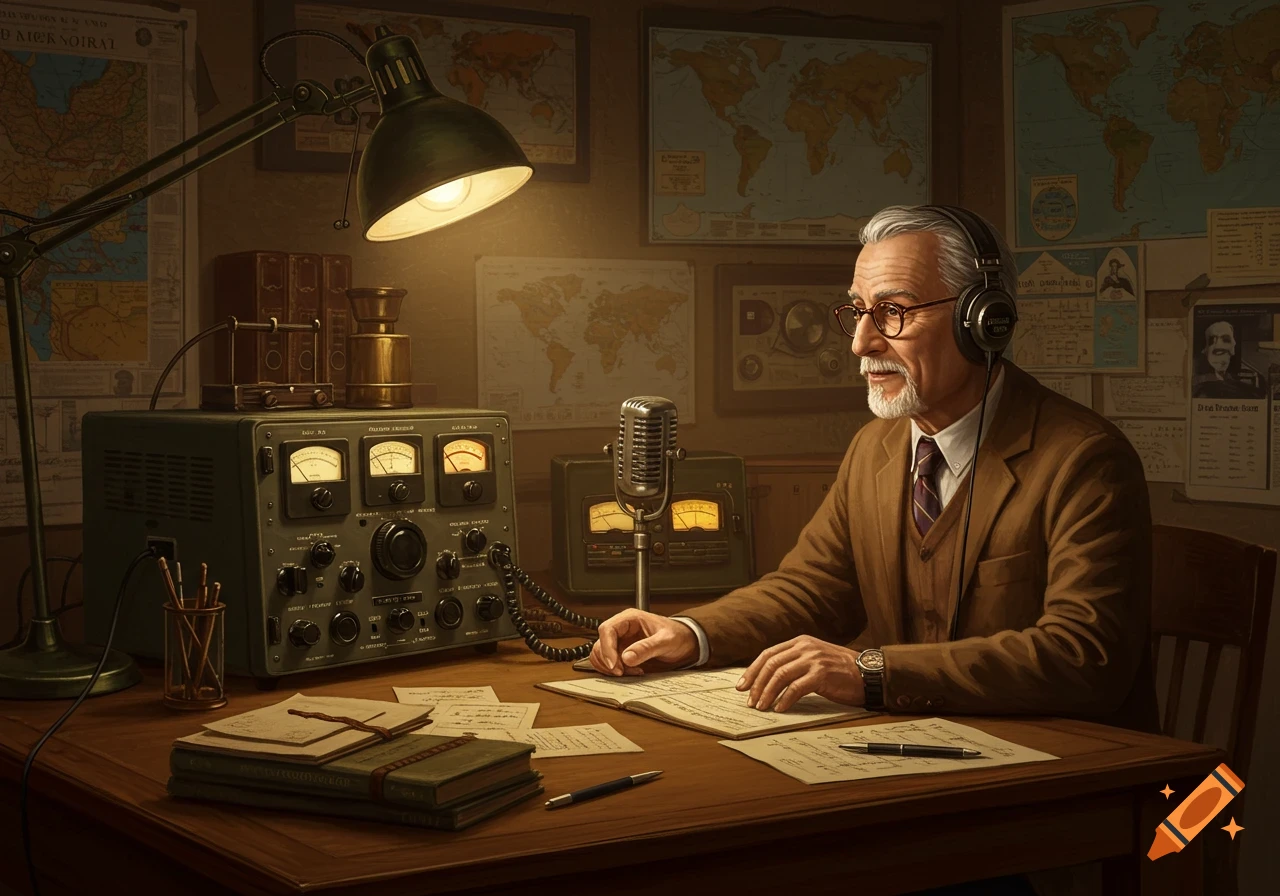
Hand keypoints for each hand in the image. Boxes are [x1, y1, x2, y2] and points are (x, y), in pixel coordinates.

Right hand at [589, 609, 698, 676]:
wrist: (685, 642)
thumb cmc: (677, 635)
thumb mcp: (666, 641)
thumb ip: (647, 648)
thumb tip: (627, 657)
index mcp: (629, 619)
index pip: (607, 629)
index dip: (606, 648)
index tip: (614, 664)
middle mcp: (621, 629)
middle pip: (600, 644)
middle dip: (609, 661)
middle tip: (623, 672)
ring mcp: (620, 642)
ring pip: (600, 655)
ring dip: (611, 668)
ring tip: (630, 672)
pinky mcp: (622, 653)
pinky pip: (608, 663)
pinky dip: (614, 671)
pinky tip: (630, 672)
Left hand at [736, 636, 864, 711]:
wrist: (867, 674)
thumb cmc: (840, 670)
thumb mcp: (814, 659)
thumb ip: (794, 662)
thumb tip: (767, 679)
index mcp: (800, 642)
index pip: (768, 654)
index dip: (752, 671)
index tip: (742, 686)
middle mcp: (805, 647)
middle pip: (771, 664)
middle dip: (756, 684)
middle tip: (749, 701)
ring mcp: (813, 659)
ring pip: (780, 675)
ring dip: (767, 693)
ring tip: (761, 707)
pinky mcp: (822, 674)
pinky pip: (796, 687)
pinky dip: (785, 699)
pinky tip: (780, 708)